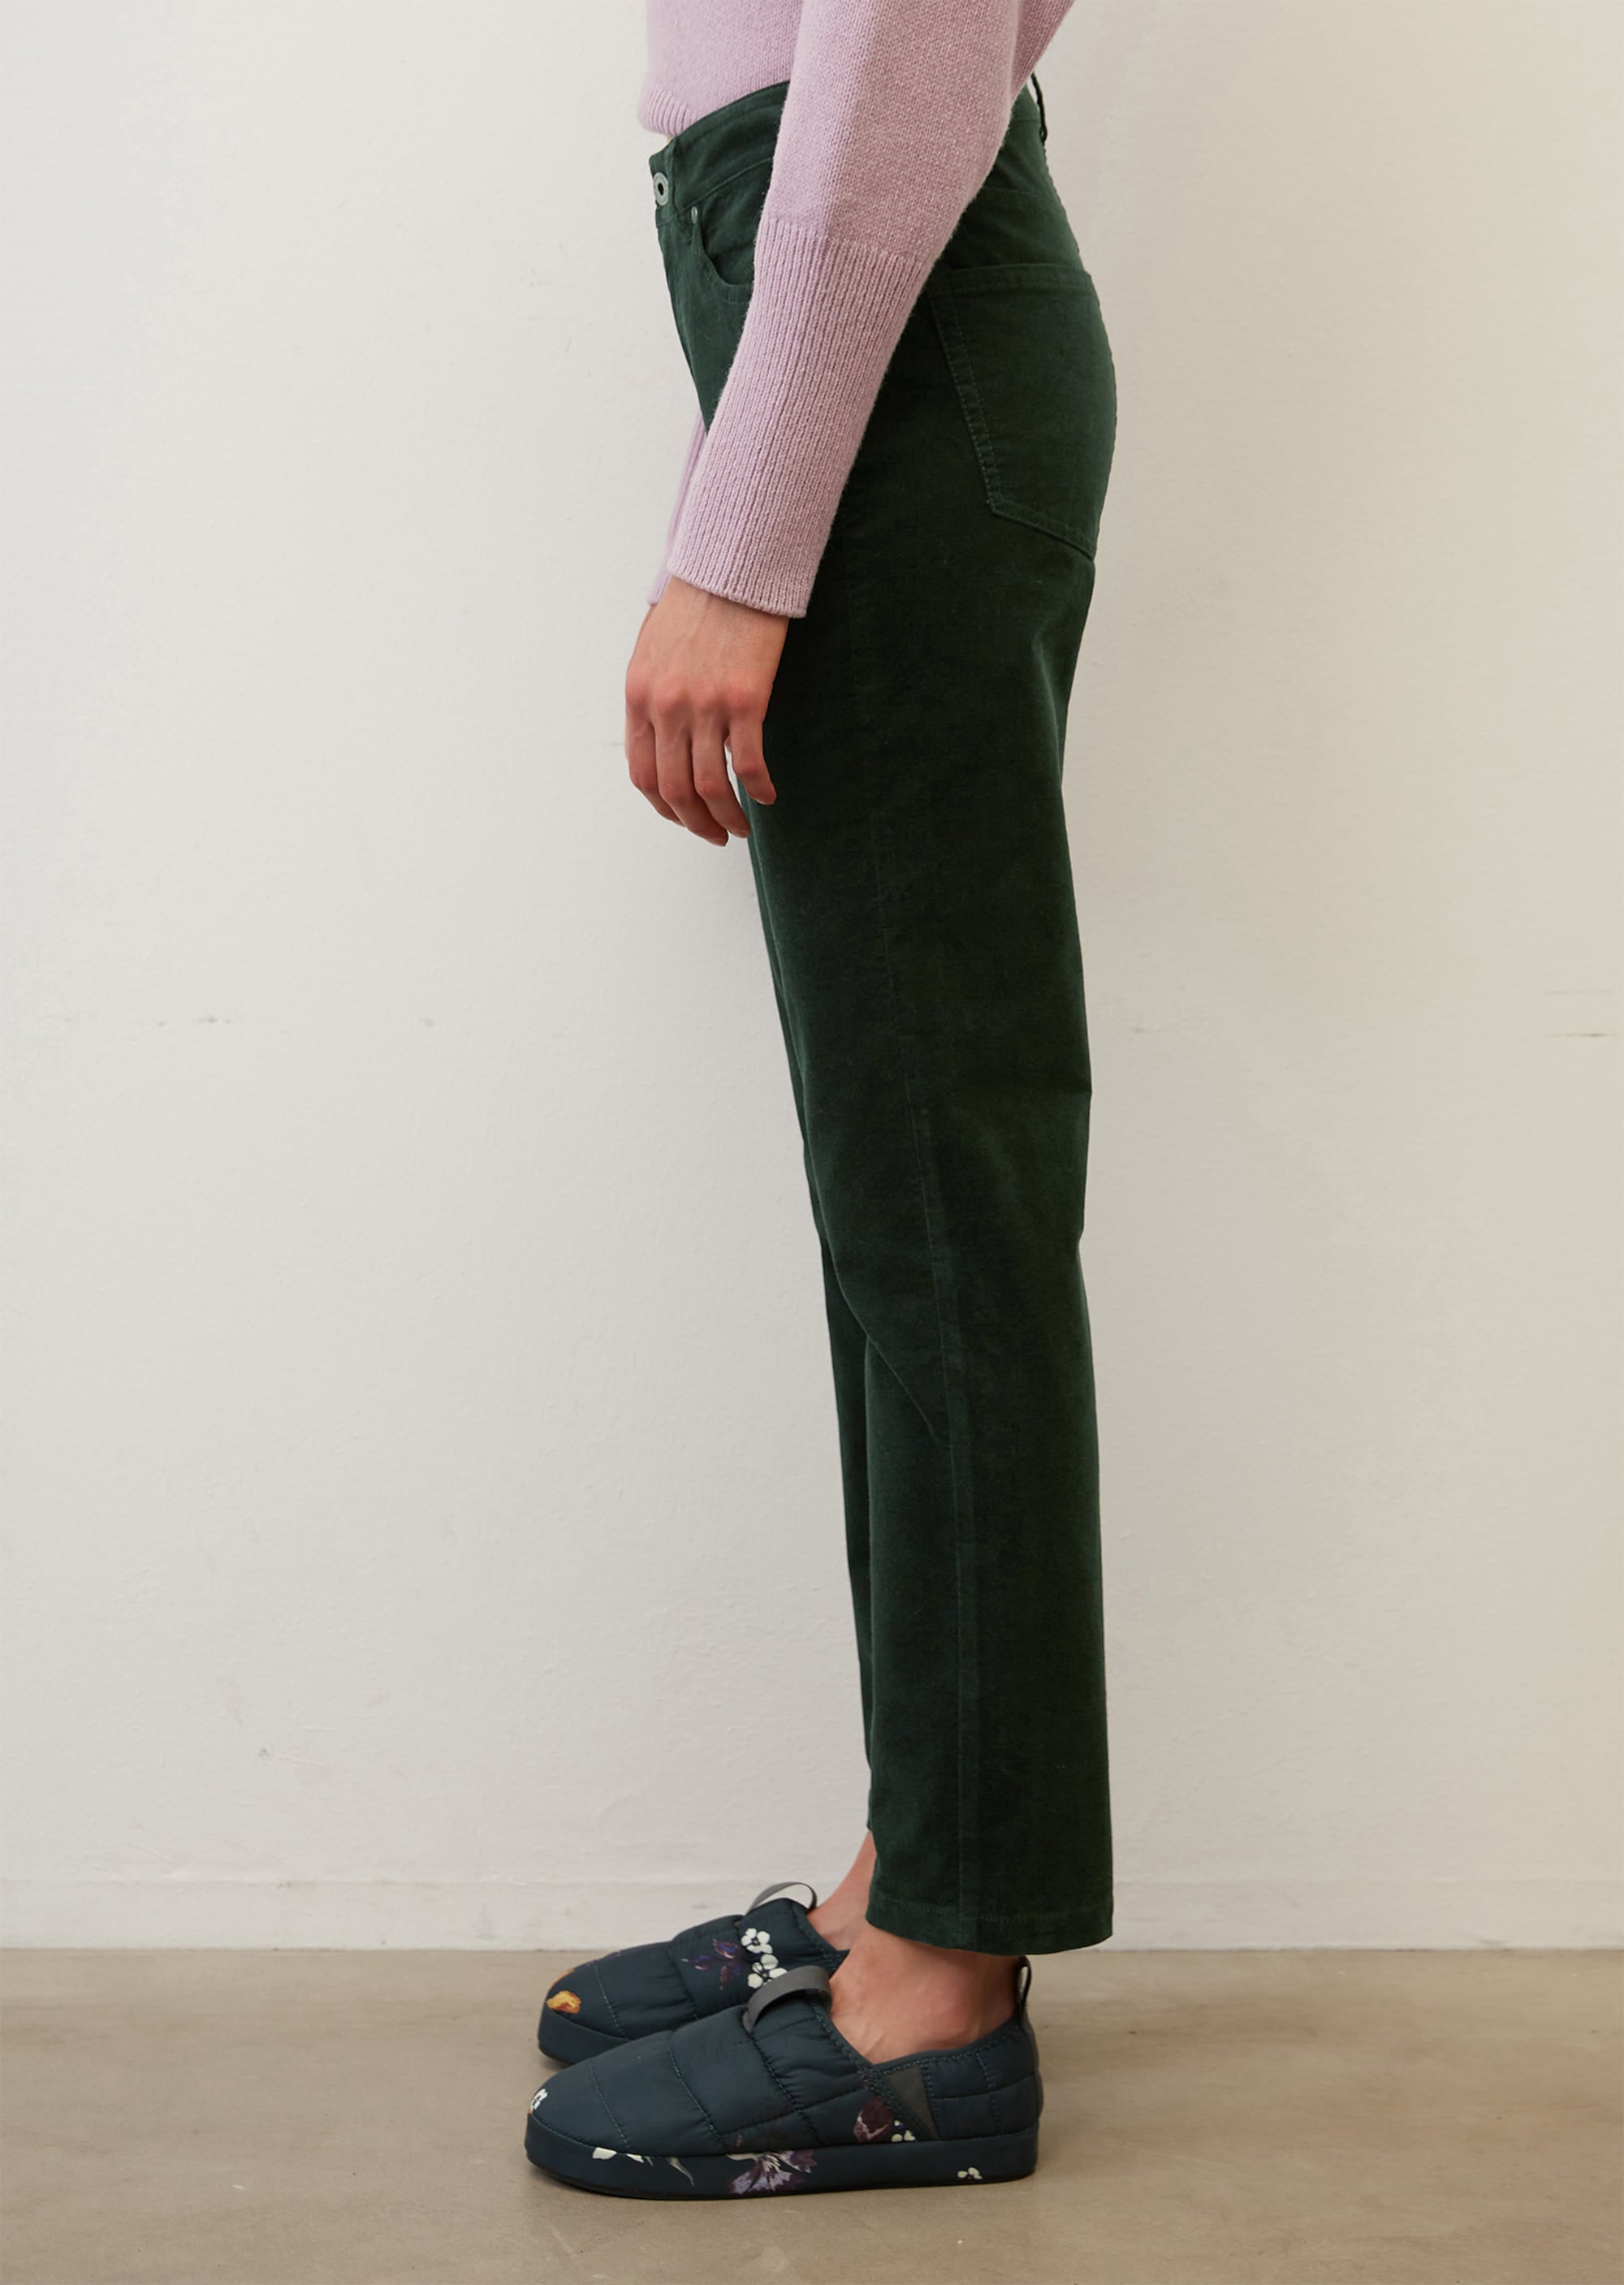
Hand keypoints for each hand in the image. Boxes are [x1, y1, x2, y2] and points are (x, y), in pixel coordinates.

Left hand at [625, 575, 785, 845]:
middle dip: (696, 823)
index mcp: (639, 696)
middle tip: (715, 835)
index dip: (663, 807)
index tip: (683, 818)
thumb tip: (662, 737)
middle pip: (674, 789)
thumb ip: (653, 696)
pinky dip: (758, 789)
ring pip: (710, 786)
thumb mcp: (653, 650)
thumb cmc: (697, 603)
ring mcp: (704, 705)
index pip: (642, 774)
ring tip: (742, 827)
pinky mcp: (744, 699)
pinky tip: (768, 796)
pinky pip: (747, 764)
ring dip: (727, 817)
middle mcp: (666, 706)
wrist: (731, 566)